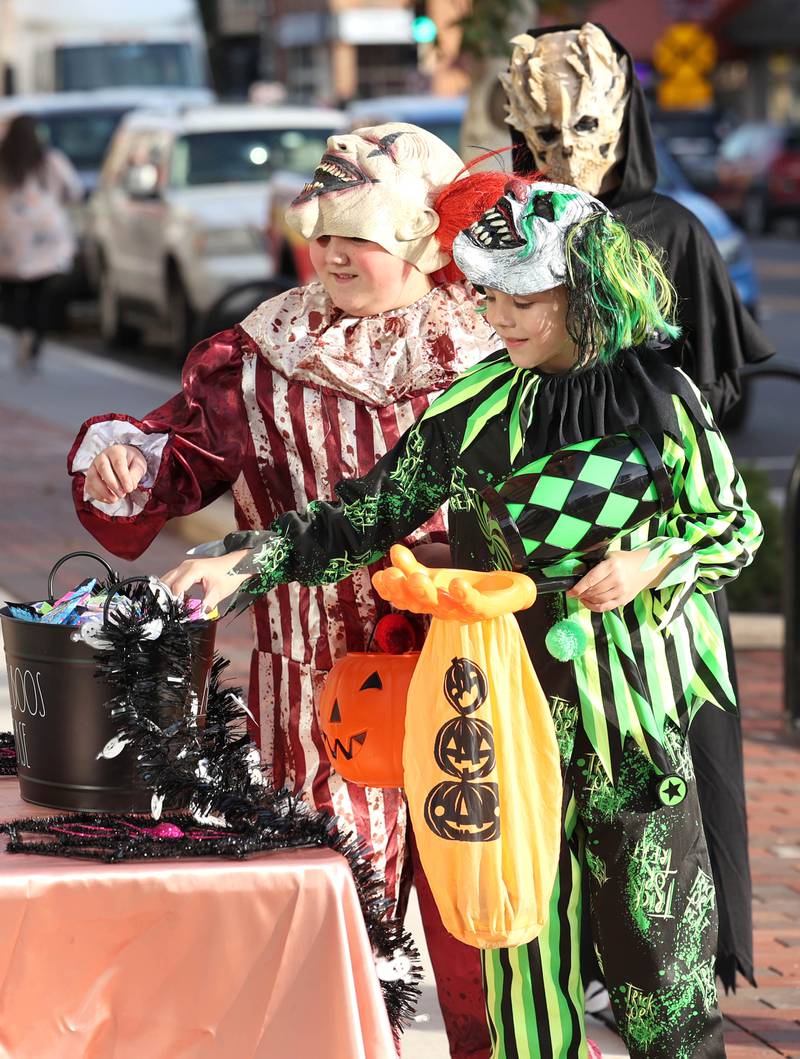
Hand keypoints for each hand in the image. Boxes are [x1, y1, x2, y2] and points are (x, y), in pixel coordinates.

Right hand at [85, 444, 147, 502]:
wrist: (123, 461)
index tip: (129, 489)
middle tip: (123, 494)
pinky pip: (89, 487)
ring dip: (103, 492)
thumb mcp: (138, 465)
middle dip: (113, 484)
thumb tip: (130, 486)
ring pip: (92, 478)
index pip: (118, 463)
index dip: (123, 477)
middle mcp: (101, 457)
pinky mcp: (89, 477)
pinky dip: (98, 495)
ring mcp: (93, 467)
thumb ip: (135, 475)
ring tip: (115, 499)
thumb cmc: (131, 462)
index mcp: (116, 451)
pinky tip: (109, 499)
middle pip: (103, 469)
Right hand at [161, 549, 250, 610]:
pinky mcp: (185, 569)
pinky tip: (173, 600)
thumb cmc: (229, 576)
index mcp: (193, 570)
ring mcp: (184, 566)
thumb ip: (207, 605)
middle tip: (167, 611)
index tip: (175, 613)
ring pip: (167, 580)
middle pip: (167, 582)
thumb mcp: (218, 592)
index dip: (174, 601)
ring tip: (169, 607)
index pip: (177, 587)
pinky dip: (170, 589)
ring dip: (166, 592)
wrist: (236, 564)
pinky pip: (172, 579)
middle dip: (165, 596)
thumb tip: (197, 616)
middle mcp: (185, 566)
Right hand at [372, 544, 535, 623]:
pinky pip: (473, 605)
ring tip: (417, 577)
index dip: (390, 590)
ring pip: (441, 606)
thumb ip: (412, 567)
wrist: (504, 592)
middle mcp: (441, 611)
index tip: (379, 576)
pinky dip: (463, 596)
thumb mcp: (435, 575)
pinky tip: (456, 584)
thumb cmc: (464, 587)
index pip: (403, 599)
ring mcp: (462, 613)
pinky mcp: (484, 610)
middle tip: (392, 574)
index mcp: (427, 603)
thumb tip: (392, 549)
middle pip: (419, 604)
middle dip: (404, 590)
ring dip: (428, 592)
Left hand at [567, 549, 675, 611]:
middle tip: (573, 594)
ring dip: (586, 600)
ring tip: (581, 597)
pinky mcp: (624, 599)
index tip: (570, 592)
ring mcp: (622, 591)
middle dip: (580, 594)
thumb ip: (595, 564)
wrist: (646, 567)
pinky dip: (594, 607)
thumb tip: (577, 573)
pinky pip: (605, 607)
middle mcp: (617, 579)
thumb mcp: (610, 556)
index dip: (578, 588)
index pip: (591, 579)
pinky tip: (588, 603)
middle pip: (593, 591)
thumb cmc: (624, 560)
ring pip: (598, 600)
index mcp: (612, 566)